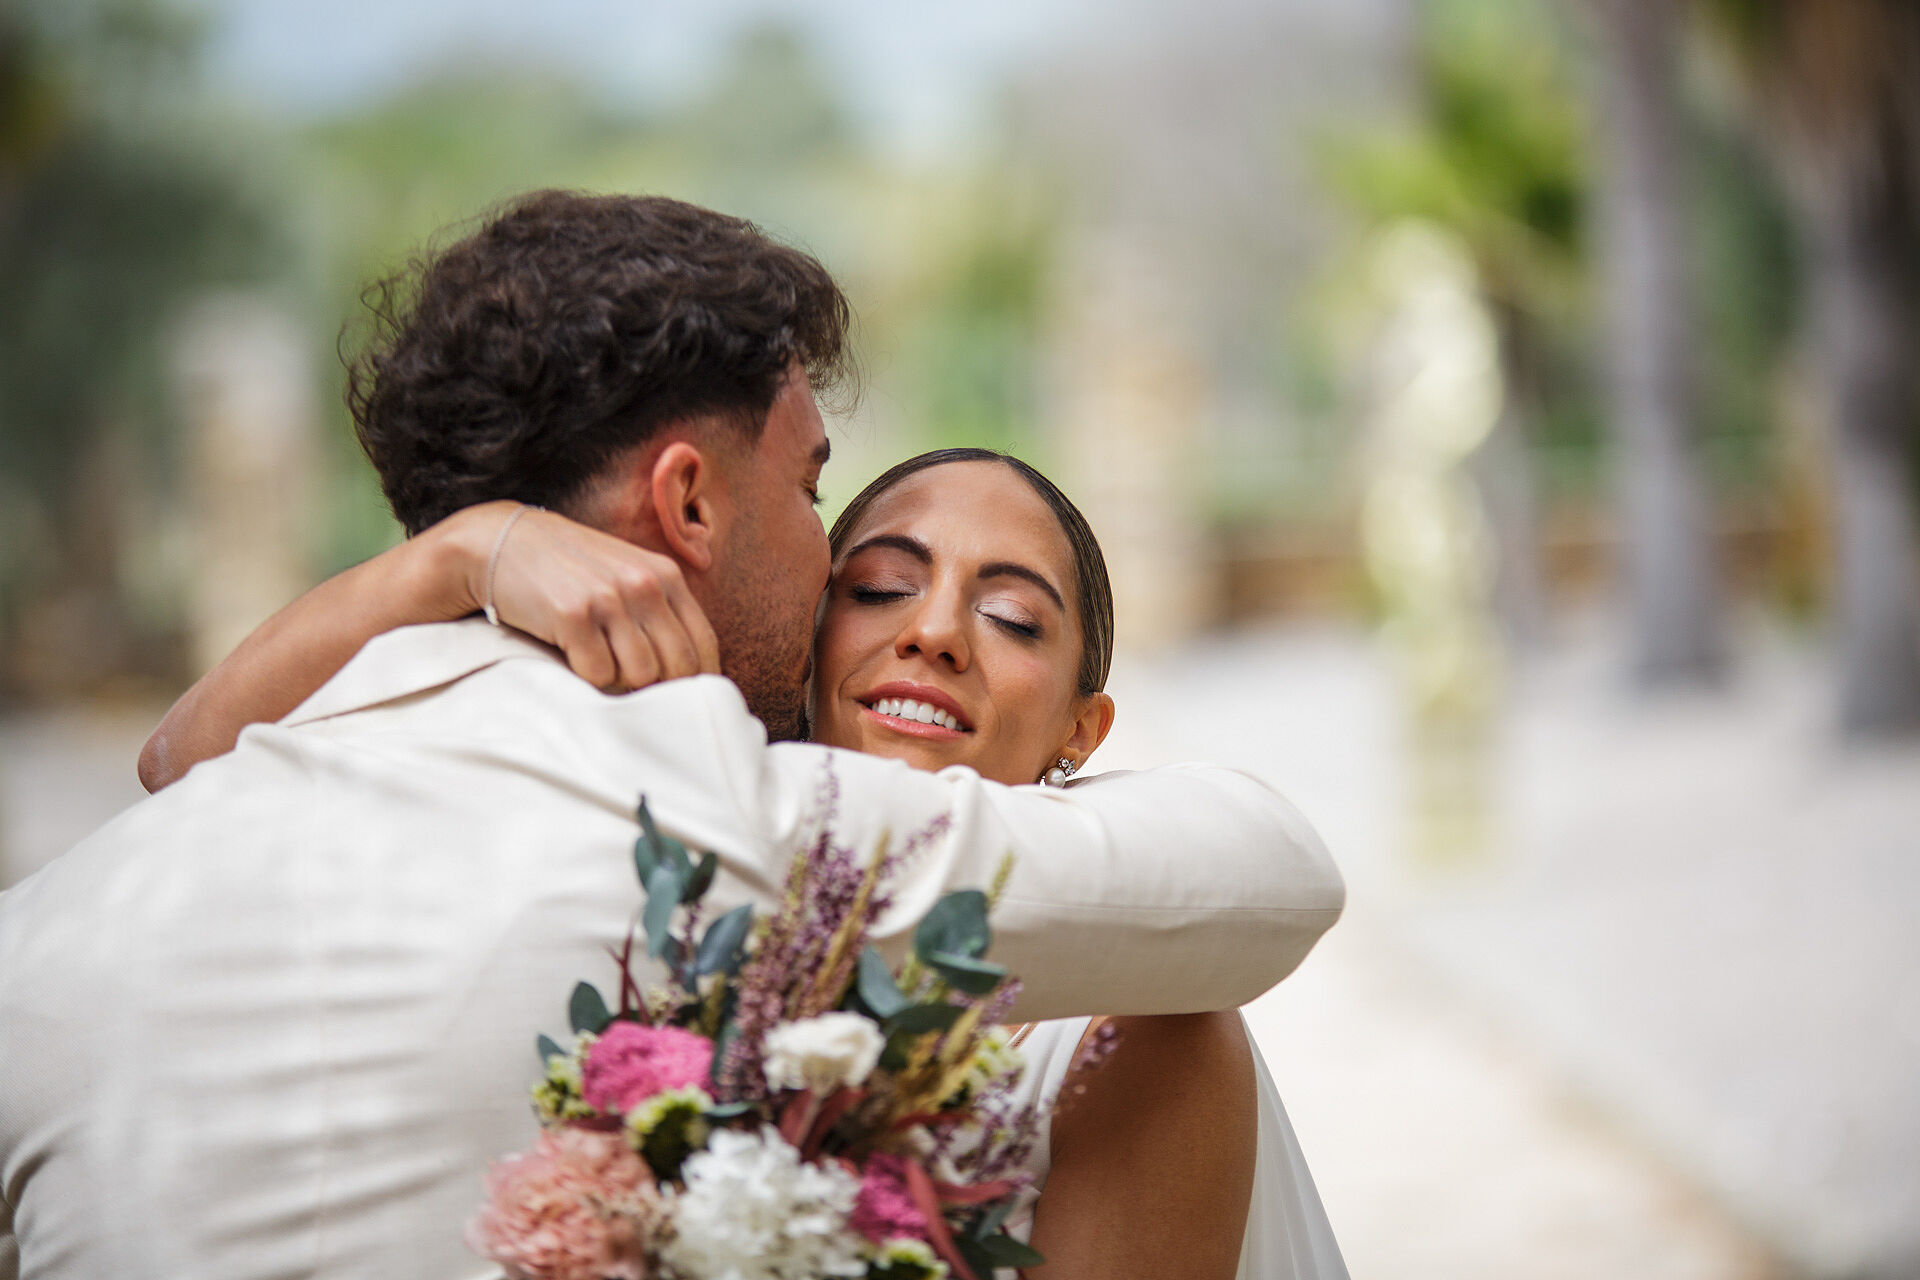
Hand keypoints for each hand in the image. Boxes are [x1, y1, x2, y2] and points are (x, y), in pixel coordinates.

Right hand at [437, 503, 720, 691]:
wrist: (502, 542)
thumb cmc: (568, 569)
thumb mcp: (625, 574)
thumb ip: (659, 612)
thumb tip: (691, 673)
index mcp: (665, 575)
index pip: (703, 645)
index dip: (698, 682)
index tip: (682, 700)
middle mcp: (643, 584)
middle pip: (678, 667)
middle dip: (657, 687)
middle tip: (630, 685)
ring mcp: (609, 598)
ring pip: (640, 676)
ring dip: (618, 681)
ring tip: (595, 658)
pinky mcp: (572, 615)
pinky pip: (598, 675)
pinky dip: (586, 676)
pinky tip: (570, 652)